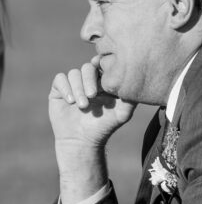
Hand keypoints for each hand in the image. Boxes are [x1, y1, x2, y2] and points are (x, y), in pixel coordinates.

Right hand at [49, 58, 136, 203]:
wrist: (82, 140)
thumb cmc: (105, 126)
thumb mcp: (122, 114)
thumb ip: (131, 100)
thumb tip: (139, 86)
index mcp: (104, 82)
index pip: (103, 66)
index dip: (102, 63)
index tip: (101, 67)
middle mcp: (88, 80)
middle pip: (88, 67)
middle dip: (89, 80)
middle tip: (93, 95)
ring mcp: (73, 84)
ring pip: (74, 73)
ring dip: (78, 87)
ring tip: (82, 105)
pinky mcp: (59, 90)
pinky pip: (60, 79)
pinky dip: (65, 88)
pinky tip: (71, 101)